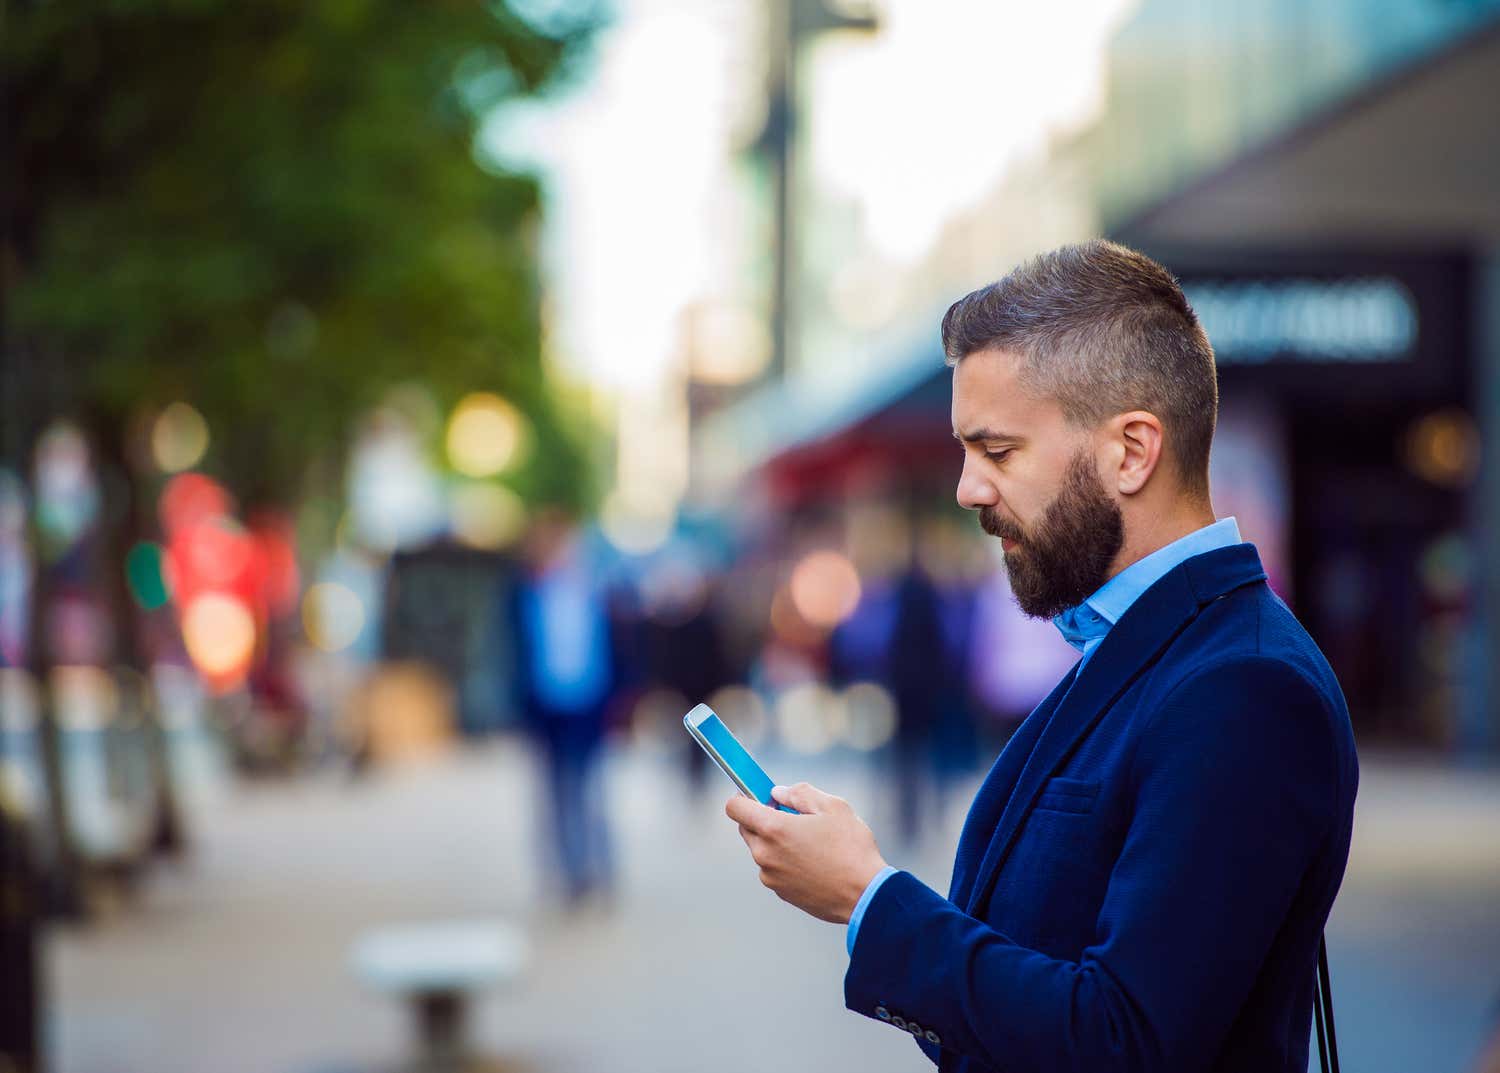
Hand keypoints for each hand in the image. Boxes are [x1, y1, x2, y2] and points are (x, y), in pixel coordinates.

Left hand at [725, 782, 887, 923]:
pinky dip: (785, 861)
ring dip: (776, 841)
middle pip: (747, 828)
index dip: (744, 796)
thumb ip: (800, 793)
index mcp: (773, 829)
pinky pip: (774, 868)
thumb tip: (778, 793)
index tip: (761, 796)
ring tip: (811, 842)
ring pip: (762, 849)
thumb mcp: (832, 806)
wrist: (865, 895)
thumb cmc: (851, 848)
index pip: (735, 807)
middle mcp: (764, 854)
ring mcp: (770, 876)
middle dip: (763, 818)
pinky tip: (814, 862)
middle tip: (793, 816)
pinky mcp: (781, 892)